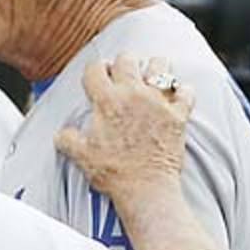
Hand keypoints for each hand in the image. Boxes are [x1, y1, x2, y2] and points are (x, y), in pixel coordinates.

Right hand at [54, 54, 195, 205]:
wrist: (145, 190)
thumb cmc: (113, 173)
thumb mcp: (80, 156)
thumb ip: (67, 139)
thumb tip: (62, 133)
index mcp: (107, 101)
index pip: (95, 69)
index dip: (94, 71)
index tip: (96, 79)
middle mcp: (133, 94)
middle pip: (126, 59)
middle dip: (121, 64)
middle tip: (120, 77)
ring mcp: (158, 102)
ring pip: (159, 65)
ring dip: (153, 68)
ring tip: (149, 78)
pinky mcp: (179, 115)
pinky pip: (186, 91)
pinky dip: (182, 91)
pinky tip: (175, 97)